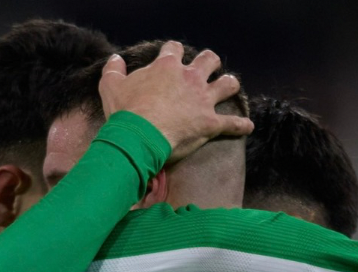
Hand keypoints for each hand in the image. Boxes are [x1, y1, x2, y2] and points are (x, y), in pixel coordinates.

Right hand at [97, 41, 253, 161]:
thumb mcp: (110, 87)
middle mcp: (190, 78)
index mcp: (167, 67)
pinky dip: (241, 125)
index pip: (174, 49)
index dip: (173, 51)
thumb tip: (115, 59)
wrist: (139, 136)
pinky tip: (247, 126)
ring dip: (229, 85)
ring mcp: (203, 100)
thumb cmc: (126, 111)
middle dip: (209, 62)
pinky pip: (233, 123)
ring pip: (228, 84)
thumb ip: (113, 70)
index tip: (172, 54)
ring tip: (229, 87)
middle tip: (206, 68)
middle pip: (209, 60)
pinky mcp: (211, 123)